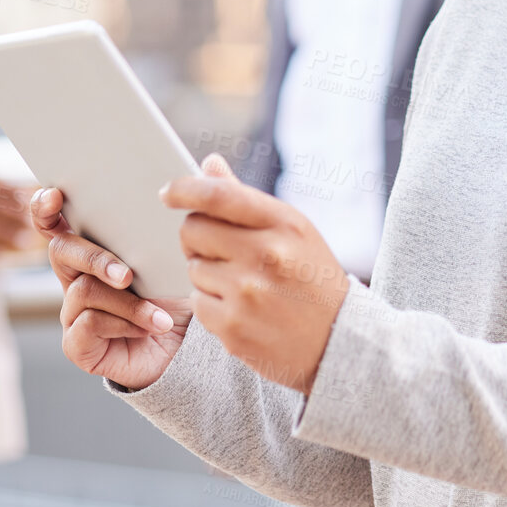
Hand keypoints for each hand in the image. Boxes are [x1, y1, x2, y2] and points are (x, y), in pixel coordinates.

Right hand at [30, 182, 190, 391]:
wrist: (188, 348)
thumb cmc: (178, 293)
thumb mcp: (191, 247)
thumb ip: (201, 203)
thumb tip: (213, 160)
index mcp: (94, 246)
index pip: (55, 220)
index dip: (45, 205)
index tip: (53, 195)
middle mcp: (77, 275)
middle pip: (60, 251)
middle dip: (94, 257)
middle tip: (126, 273)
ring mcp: (74, 310)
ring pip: (82, 291)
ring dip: (127, 302)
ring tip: (160, 313)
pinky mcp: (79, 344)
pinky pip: (87, 326)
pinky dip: (124, 325)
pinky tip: (150, 327)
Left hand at [163, 153, 347, 394]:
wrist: (338, 343)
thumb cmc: (311, 278)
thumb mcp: (293, 231)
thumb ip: (245, 200)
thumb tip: (209, 164)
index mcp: (284, 223)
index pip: (218, 195)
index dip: (185, 189)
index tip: (168, 193)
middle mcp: (266, 254)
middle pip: (193, 229)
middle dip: (198, 238)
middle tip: (221, 252)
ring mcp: (248, 293)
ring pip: (193, 268)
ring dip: (209, 275)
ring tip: (244, 286)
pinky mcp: (233, 327)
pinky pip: (197, 303)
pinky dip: (212, 305)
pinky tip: (242, 310)